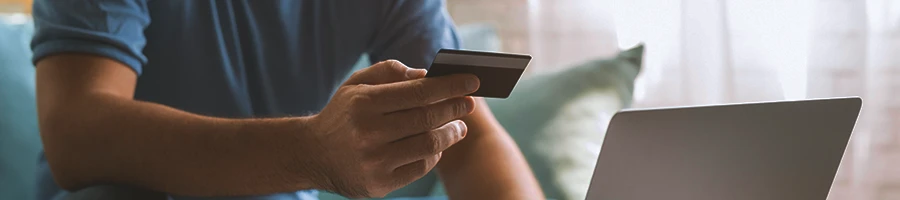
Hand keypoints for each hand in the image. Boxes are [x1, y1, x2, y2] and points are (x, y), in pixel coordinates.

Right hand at [306, 60, 480, 197]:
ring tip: (459, 126)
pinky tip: (438, 145)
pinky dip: (434, 155)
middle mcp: (368, 133)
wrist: (312, 154)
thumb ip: (389, 72)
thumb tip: (426, 75)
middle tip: (469, 103)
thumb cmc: (343, 114)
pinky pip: (419, 167)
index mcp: (364, 103)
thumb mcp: (356, 84)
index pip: (419, 93)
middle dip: (455, 108)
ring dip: (451, 134)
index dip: (450, 86)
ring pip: (429, 145)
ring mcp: (374, 161)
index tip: (471, 82)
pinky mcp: (378, 184)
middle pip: (427, 119)